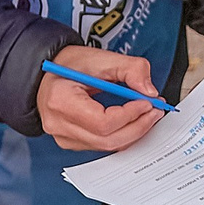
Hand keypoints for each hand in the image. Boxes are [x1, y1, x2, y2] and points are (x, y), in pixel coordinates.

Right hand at [36, 46, 164, 152]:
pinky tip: (132, 121)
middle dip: (138, 126)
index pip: (102, 122)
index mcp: (61, 101)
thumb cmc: (68, 65)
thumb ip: (129, 69)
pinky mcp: (72, 142)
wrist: (48, 72)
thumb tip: (149, 91)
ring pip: (107, 146)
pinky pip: (103, 145)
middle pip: (107, 140)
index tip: (147, 102)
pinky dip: (122, 134)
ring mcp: (64, 137)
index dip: (130, 115)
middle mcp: (59, 125)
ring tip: (147, 113)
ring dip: (133, 132)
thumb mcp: (100, 58)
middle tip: (155, 110)